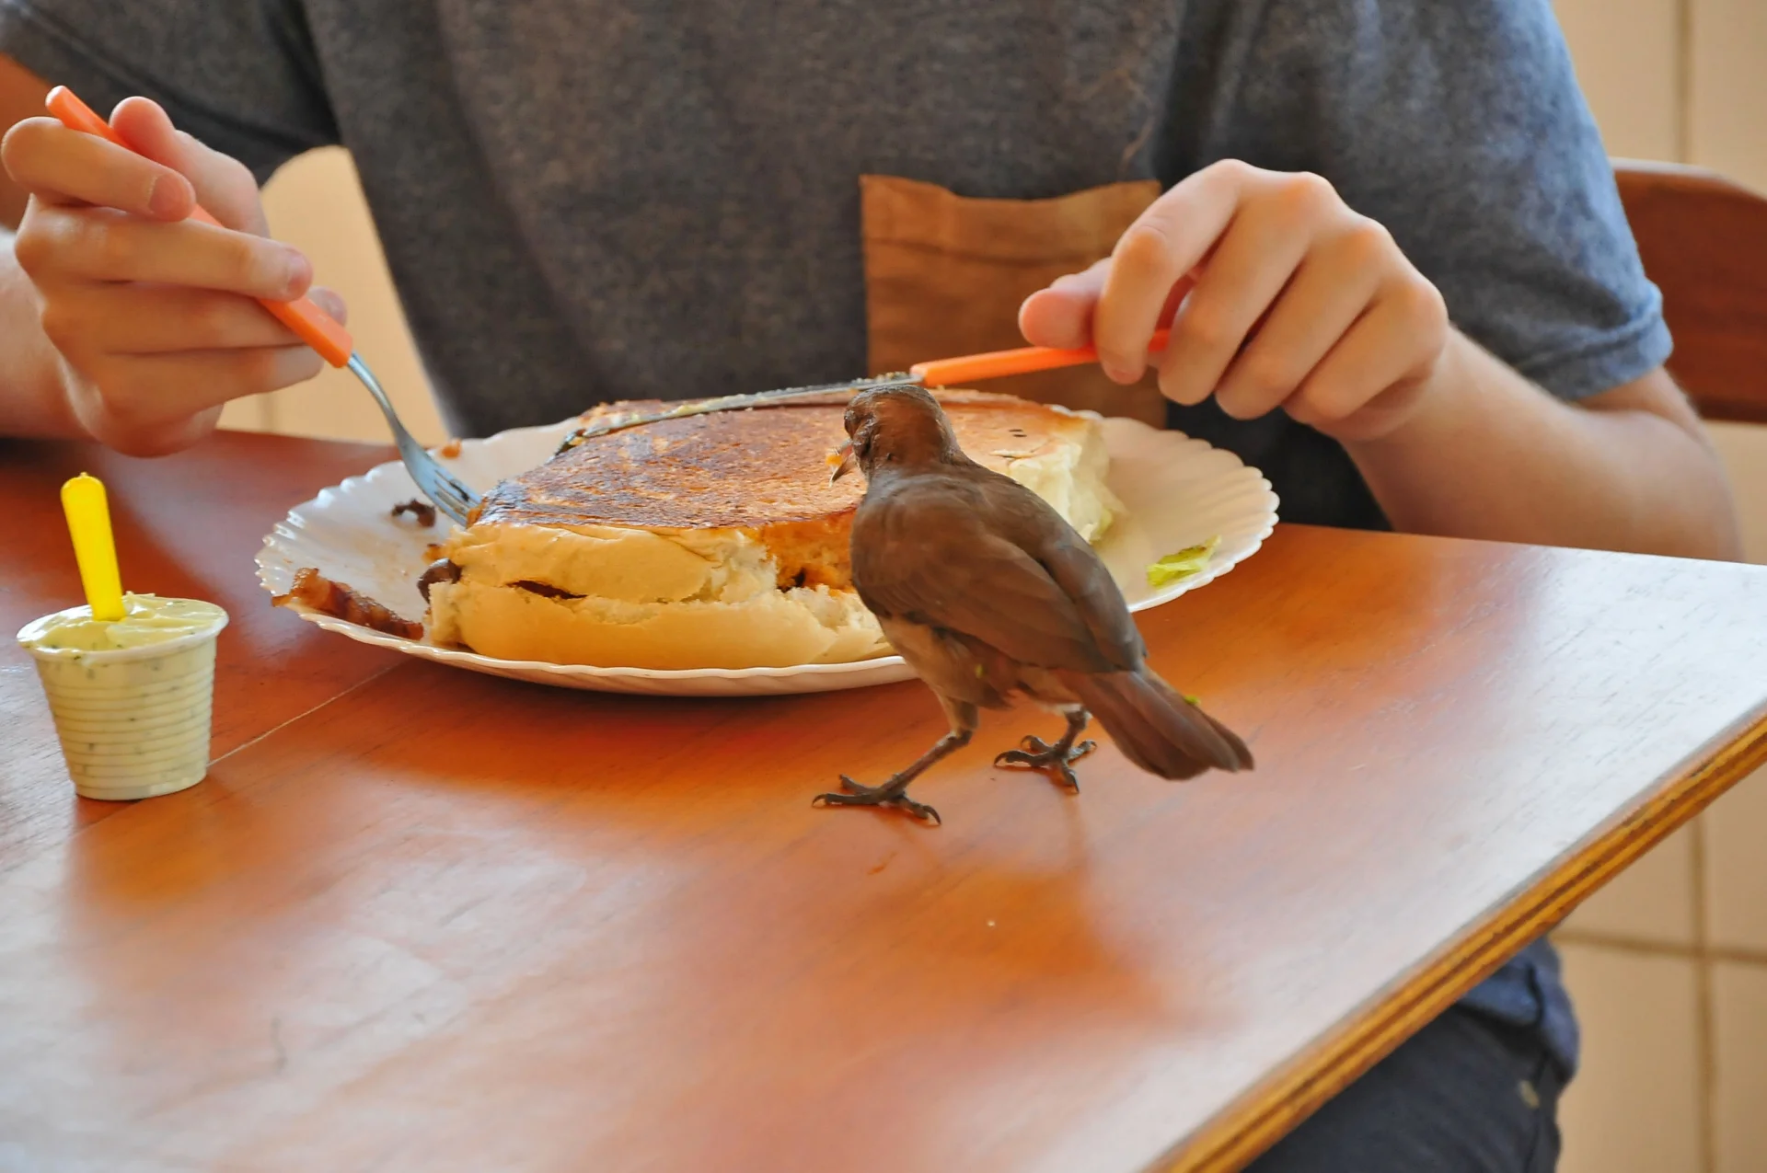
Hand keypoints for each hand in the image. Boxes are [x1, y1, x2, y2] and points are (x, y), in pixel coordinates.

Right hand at [1, 97, 343, 454]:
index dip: (109, 171)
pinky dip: (283, 362)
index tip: (179, 194)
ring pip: (195, 319)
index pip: (40, 154)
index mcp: (56, 186)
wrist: (147, 357)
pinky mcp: (120, 397)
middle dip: (238, 261)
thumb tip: (139, 115)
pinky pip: (220, 376)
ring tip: (324, 313)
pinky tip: (305, 352)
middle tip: (301, 269)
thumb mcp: (199, 193)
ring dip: (279, 321)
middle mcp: (46, 256)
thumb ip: (185, 160)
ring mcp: (74, 331)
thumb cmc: (178, 250)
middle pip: (132, 247)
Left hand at [1019, 160, 1449, 442]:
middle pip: (1208, 322)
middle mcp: (1301, 199)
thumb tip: (1033, 323)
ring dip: (1248, 400)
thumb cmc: (1244, 314)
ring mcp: (1367, 247)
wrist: (1361, 342)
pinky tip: (1324, 381)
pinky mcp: (1416, 307)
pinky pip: (1329, 396)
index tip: (1121, 370)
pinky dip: (1312, 411)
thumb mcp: (1161, 306)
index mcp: (1227, 187)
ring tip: (1260, 380)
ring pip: (1270, 370)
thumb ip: (1094, 310)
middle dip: (1188, 382)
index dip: (1121, 325)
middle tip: (1198, 387)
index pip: (1153, 247)